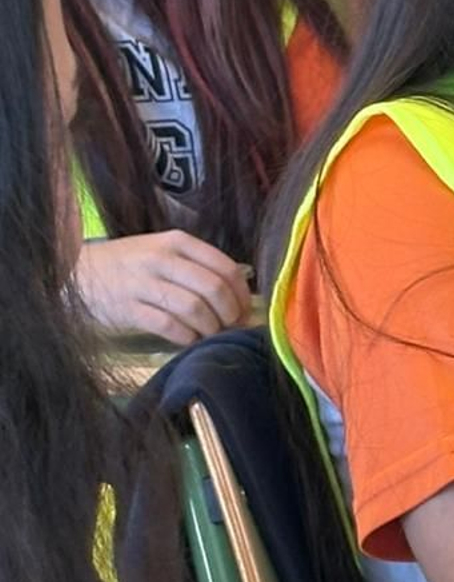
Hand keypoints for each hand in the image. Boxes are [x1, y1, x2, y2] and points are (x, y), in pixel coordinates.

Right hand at [76, 230, 252, 344]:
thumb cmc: (131, 265)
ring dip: (209, 328)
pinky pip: (169, 326)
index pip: (225, 267)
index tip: (245, 311)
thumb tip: (239, 299)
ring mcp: (143, 284)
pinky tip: (188, 339)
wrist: (79, 273)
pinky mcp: (128, 309)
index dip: (242, 294)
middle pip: (213, 288)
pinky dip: (186, 337)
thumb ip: (198, 267)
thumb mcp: (163, 252)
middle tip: (231, 326)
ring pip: (194, 309)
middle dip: (230, 313)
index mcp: (177, 242)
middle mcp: (162, 259)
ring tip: (209, 334)